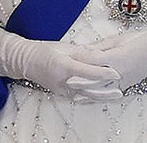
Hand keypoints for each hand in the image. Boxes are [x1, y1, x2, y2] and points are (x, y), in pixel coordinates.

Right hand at [0, 28, 120, 100]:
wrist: (26, 61)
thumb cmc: (45, 50)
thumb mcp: (64, 47)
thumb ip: (82, 52)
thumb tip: (99, 53)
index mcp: (63, 65)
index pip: (87, 71)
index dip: (102, 73)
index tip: (116, 72)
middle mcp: (63, 80)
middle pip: (87, 88)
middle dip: (105, 90)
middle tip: (120, 90)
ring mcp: (61, 89)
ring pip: (84, 95)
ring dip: (101, 97)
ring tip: (115, 96)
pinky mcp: (61, 93)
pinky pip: (79, 97)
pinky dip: (91, 98)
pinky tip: (102, 98)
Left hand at [72, 17, 146, 91]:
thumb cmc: (143, 40)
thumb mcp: (122, 38)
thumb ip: (102, 45)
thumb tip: (85, 48)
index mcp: (118, 57)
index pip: (94, 59)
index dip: (81, 57)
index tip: (69, 55)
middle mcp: (120, 72)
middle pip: (94, 78)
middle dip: (79, 79)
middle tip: (63, 78)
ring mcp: (123, 81)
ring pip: (100, 90)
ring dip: (85, 92)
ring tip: (70, 92)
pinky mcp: (125, 86)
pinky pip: (107, 94)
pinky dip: (95, 97)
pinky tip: (85, 98)